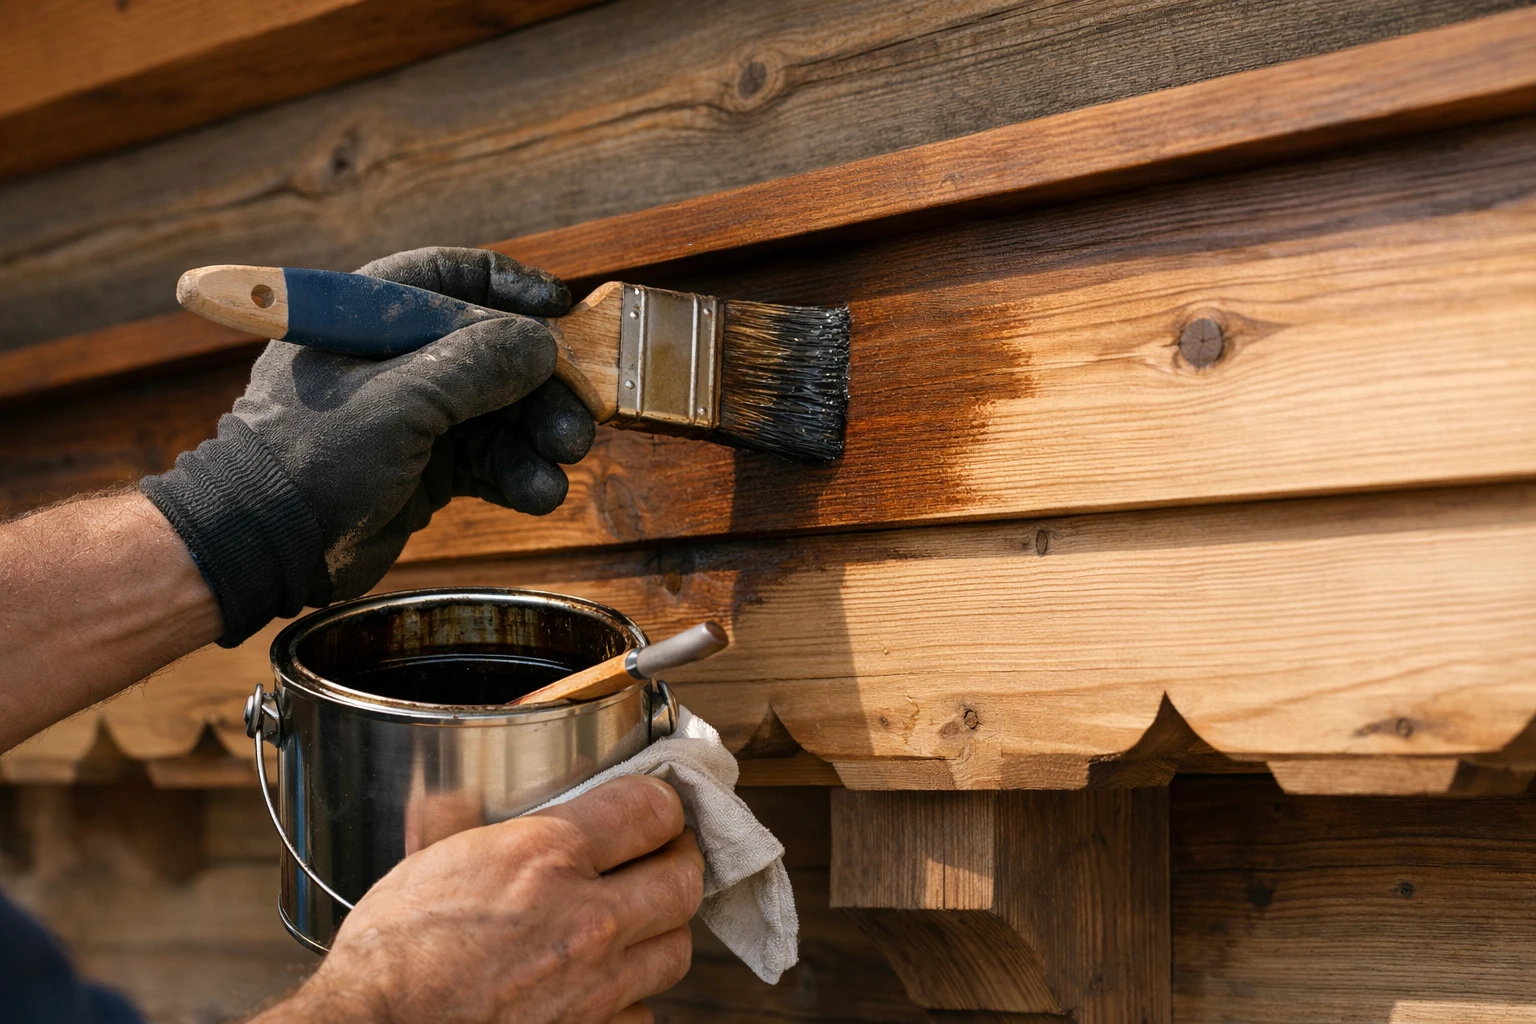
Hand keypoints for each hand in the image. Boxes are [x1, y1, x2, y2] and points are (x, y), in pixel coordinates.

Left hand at [140, 247, 595, 645]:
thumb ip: (478, 365)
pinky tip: (539, 492)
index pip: (450, 277)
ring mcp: (409, 415)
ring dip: (537, 435)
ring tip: (563, 461)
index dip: (510, 289)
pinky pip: (486, 459)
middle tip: (580, 415)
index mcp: (369, 315)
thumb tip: (544, 346)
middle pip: (490, 353)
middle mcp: (393, 358)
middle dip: (541, 384)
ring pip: (497, 411)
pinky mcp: (422, 468)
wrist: (263, 545)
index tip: (562, 311)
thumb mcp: (401, 399)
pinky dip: (516, 474)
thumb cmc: (312, 455)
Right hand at [261, 776, 703, 1023]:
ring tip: (636, 923)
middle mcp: (586, 919)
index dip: (662, 805)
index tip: (656, 810)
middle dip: (676, 864)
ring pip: (676, 949)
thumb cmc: (391, 950)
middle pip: (685, 879)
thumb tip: (497, 793)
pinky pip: (643, 1011)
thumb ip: (495, 823)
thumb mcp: (439, 853)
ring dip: (660, 931)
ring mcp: (595, 986)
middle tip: (659, 860)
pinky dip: (629, 997)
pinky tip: (602, 985)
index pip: (654, 809)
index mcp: (547, 855)